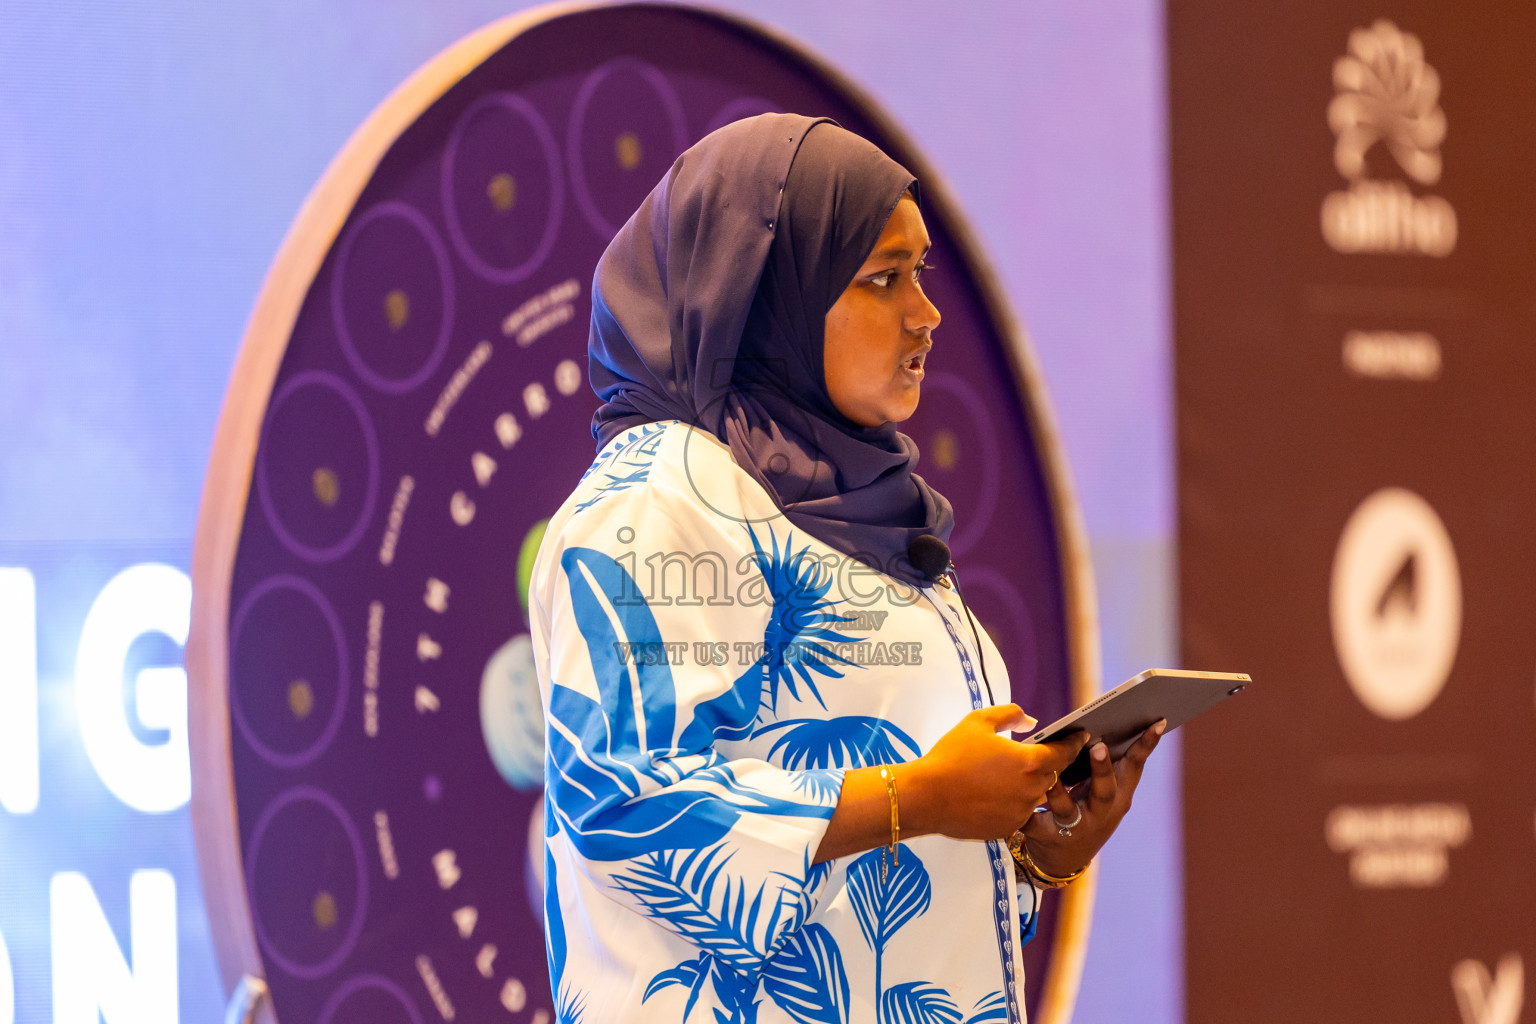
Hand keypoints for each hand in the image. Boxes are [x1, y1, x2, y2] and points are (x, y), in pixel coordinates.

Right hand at [905, 704, 1089, 841]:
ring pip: (1036, 795)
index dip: (1074, 742)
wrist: (927, 796)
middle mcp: (1031, 789)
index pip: (1064, 752)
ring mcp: (1021, 811)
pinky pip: (1020, 812)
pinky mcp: (1008, 828)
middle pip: (1052, 775)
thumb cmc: (951, 755)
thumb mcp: (978, 721)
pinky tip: (995, 793)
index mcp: (1030, 762)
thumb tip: (1031, 721)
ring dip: (1030, 784)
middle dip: (1048, 763)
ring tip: (1011, 774)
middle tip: (1039, 754)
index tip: (1081, 736)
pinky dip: (1014, 802)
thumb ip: (1010, 714)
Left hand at [1020, 720, 1165, 877]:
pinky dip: (1025, 811)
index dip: (1146, 745)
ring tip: (1049, 772)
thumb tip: (1098, 722)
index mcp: (1117, 795)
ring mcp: (1077, 827)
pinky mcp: (1049, 837)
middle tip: (1098, 746)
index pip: (1134, 766)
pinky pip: (1034, 821)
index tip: (1156, 722)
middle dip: (1102, 769)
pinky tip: (1011, 797)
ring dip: (1057, 790)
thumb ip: (1104, 765)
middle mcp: (1102, 812)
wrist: (1063, 860)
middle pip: (1104, 790)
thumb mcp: (1100, 792)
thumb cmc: (1085, 811)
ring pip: (1067, 808)